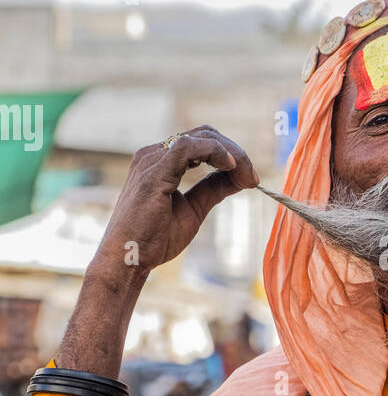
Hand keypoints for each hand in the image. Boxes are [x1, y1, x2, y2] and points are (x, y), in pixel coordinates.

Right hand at [90, 126, 259, 281]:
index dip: (231, 155)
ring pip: (201, 137)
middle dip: (236, 152)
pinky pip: (187, 147)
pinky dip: (214, 151)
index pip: (203, 142)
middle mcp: (154, 155)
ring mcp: (151, 160)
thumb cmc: (153, 239)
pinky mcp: (153, 172)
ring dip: (231, 153)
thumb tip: (239, 178)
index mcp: (161, 162)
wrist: (127, 260)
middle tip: (252, 179)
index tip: (251, 179)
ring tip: (246, 177)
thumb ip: (212, 190)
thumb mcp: (193, 210)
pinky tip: (229, 167)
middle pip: (205, 134)